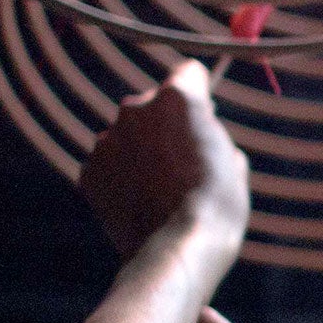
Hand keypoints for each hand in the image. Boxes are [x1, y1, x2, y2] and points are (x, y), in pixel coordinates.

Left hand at [81, 59, 248, 262]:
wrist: (177, 249)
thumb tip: (201, 138)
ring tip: (162, 187)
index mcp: (178, 99)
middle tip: (184, 159)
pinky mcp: (88, 169)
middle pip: (152, 104)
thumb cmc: (217, 206)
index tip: (205, 110)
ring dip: (142, 151)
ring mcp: (107, 139)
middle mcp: (135, 108)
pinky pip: (109, 164)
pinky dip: (122, 176)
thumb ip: (213, 137)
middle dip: (166, 124)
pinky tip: (141, 201)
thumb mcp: (234, 163)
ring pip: (128, 135)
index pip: (188, 73)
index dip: (200, 91)